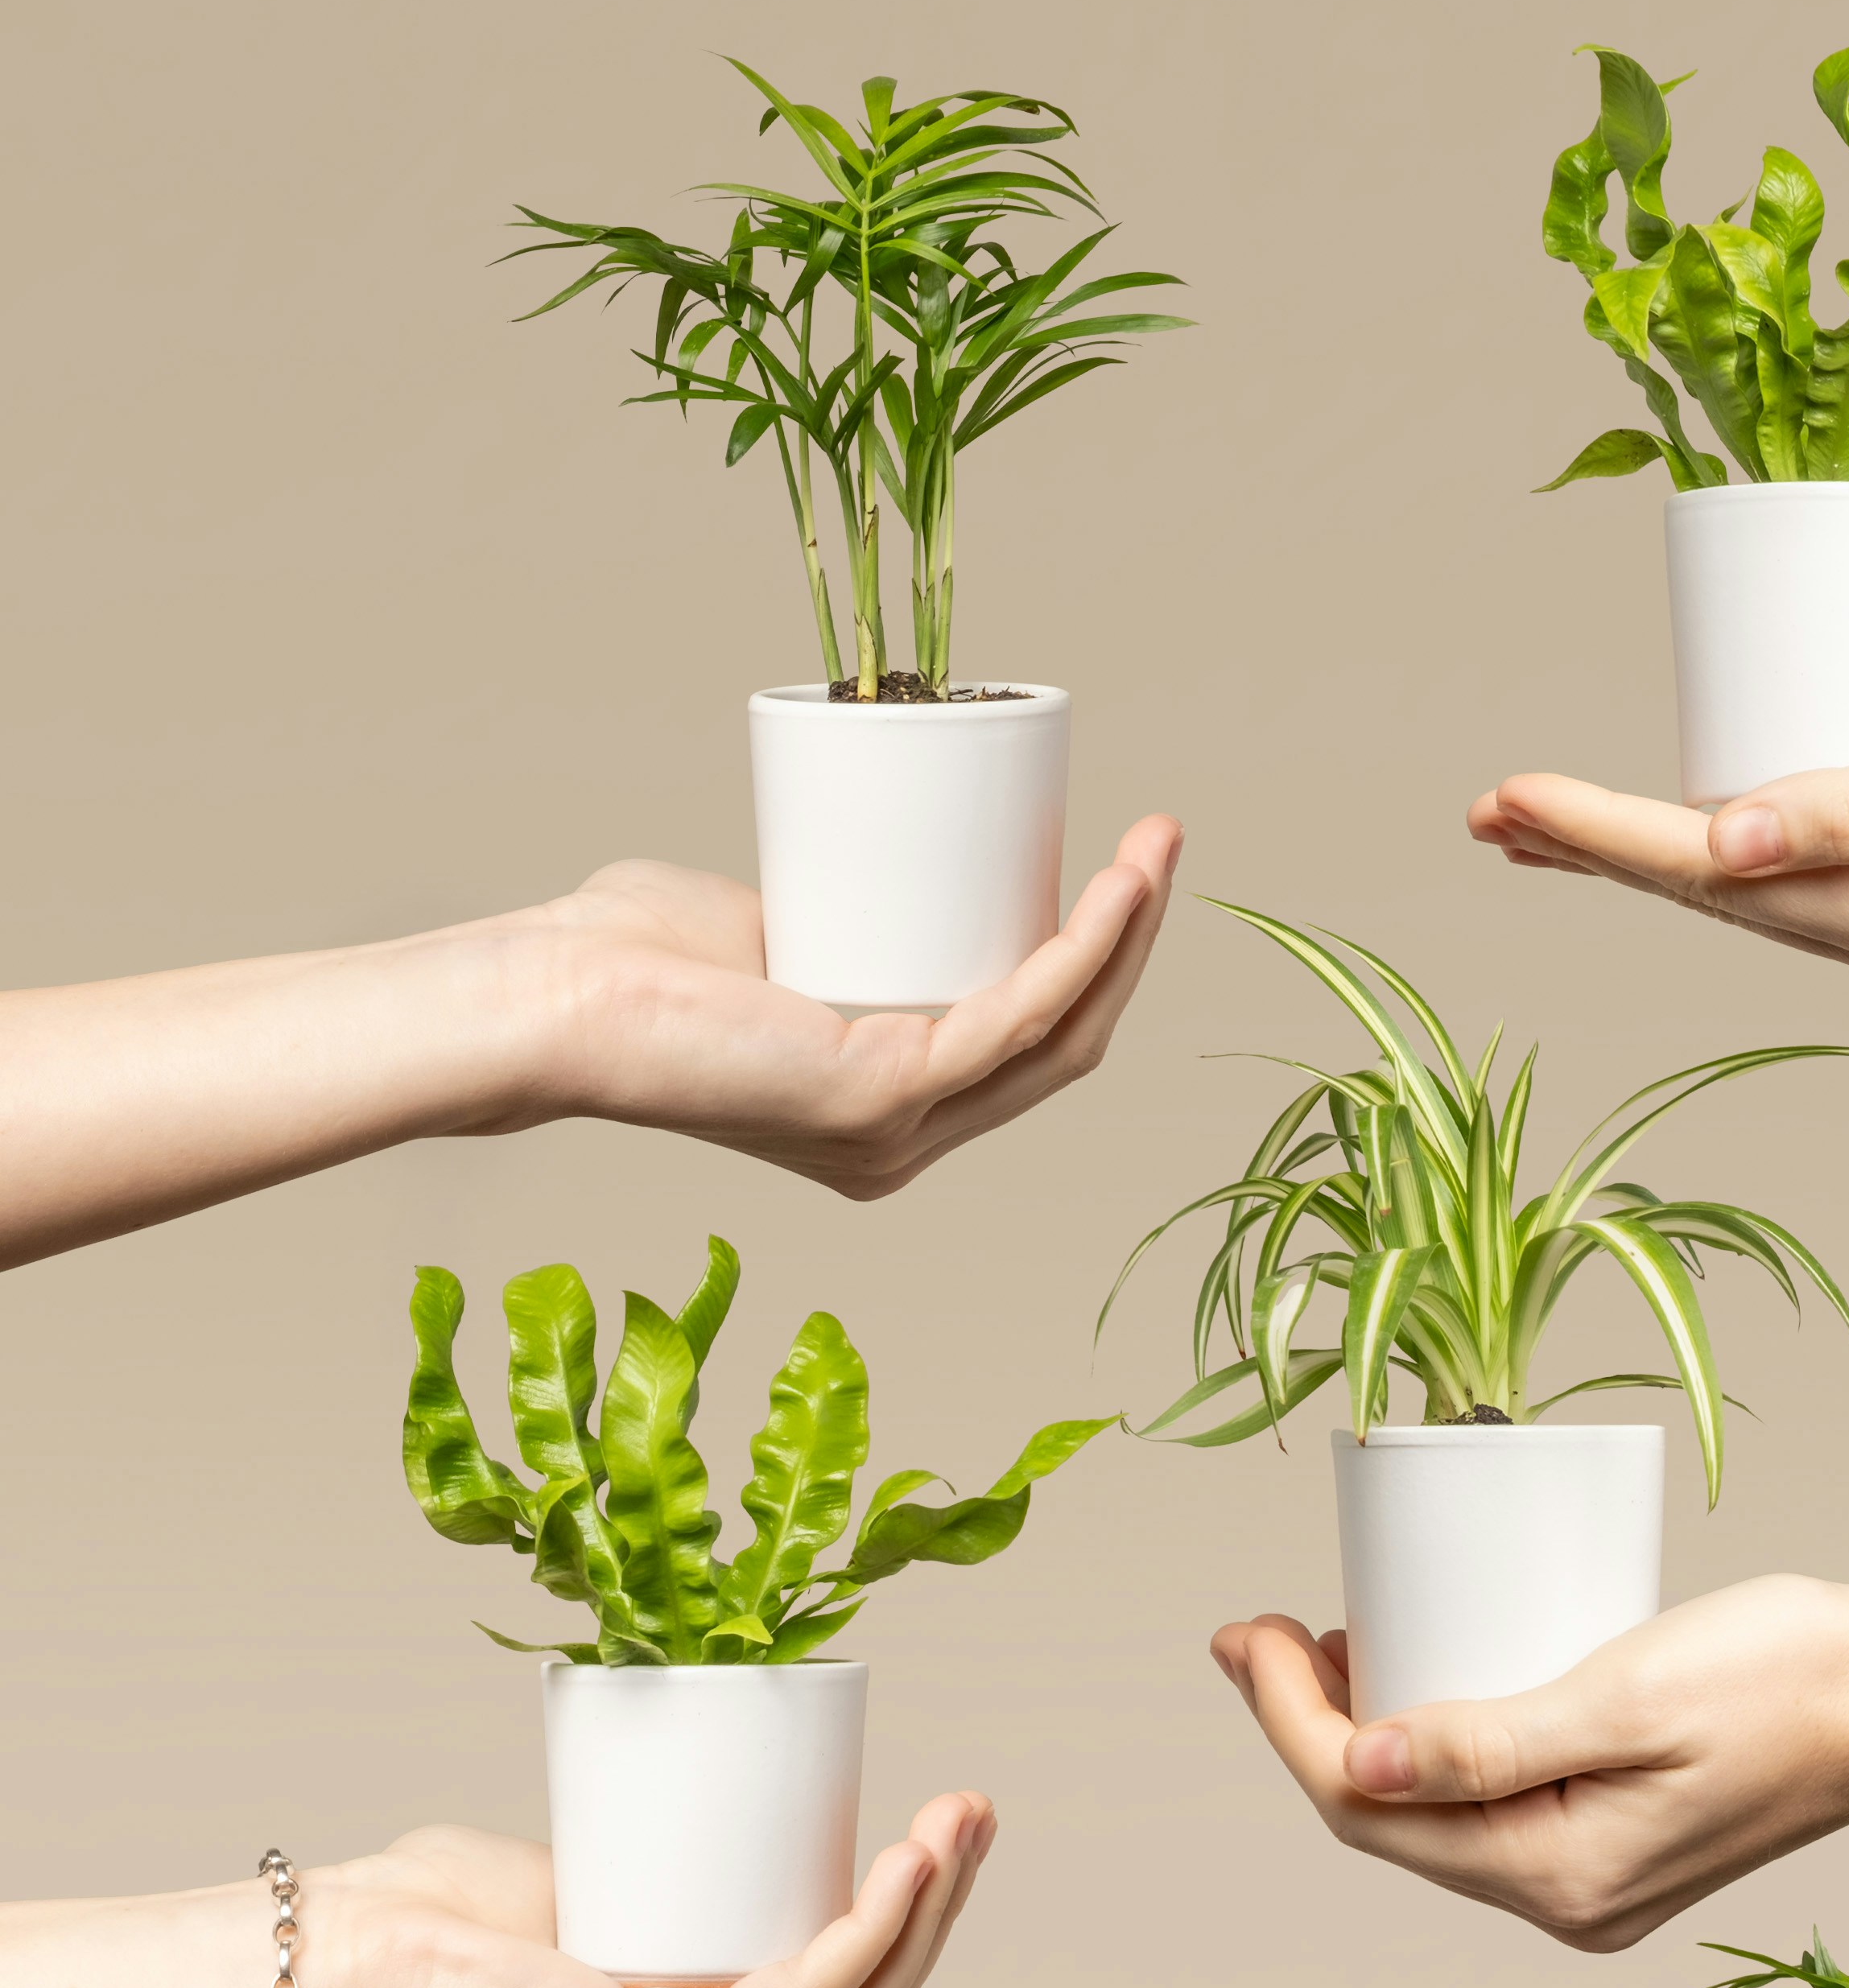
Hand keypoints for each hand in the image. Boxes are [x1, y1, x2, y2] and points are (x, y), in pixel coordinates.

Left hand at [313, 1794, 993, 1987]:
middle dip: (938, 1908)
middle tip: (972, 1811)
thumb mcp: (596, 1901)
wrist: (349, 1955)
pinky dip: (866, 1932)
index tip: (940, 1832)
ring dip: (924, 1910)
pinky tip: (902, 1870)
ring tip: (957, 1820)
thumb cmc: (446, 1922)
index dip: (908, 1927)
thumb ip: (659, 1881)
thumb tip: (725, 1805)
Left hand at [537, 817, 1180, 1195]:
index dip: (1087, 960)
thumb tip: (864, 850)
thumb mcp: (764, 934)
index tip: (1117, 868)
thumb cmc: (623, 962)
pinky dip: (1080, 953)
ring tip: (1157, 845)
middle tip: (1160, 842)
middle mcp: (900, 1145)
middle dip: (1130, 939)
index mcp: (879, 1118)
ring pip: (1056, 1036)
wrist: (549, 997)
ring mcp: (895, 1132)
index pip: (1018, 1046)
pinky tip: (1113, 891)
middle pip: (1060, 1044)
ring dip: (1126, 935)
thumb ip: (821, 916)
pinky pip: (1016, 1020)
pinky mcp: (880, 1096)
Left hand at [1210, 1583, 1848, 1951]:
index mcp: (1559, 1879)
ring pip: (1434, 1813)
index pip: (1367, 1811)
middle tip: (1262, 1627)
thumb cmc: (1787, 1679)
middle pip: (1388, 1821)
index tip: (1246, 1633)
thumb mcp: (1626, 1697)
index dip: (1287, 1723)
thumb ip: (1493, 1741)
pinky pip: (1489, 1803)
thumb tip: (1359, 1762)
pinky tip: (1420, 1677)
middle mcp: (1567, 1902)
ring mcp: (1592, 1881)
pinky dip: (1436, 1744)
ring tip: (1326, 1641)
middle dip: (1309, 1726)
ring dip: (1369, 1733)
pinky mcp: (1616, 1841)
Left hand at [1468, 637, 1848, 998]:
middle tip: (1487, 813)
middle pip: (1707, 896)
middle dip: (1593, 853)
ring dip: (1644, 856)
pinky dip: (1721, 852)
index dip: (1596, 835)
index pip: (1706, 875)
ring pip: (1745, 893)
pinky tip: (1682, 832)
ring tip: (1543, 826)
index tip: (1503, 799)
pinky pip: (1794, 882)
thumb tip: (1722, 845)